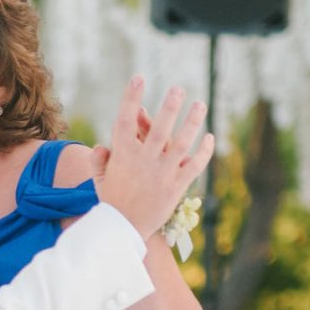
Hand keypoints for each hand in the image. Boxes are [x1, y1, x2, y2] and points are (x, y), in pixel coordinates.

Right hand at [95, 78, 212, 241]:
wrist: (123, 231)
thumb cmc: (112, 202)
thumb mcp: (100, 179)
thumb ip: (99, 160)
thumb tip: (104, 145)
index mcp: (122, 155)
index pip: (125, 120)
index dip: (131, 97)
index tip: (138, 78)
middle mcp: (143, 161)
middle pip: (159, 128)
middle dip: (169, 106)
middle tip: (178, 88)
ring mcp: (161, 174)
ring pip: (181, 143)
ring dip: (192, 122)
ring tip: (200, 104)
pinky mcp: (176, 187)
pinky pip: (194, 165)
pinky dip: (204, 151)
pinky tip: (210, 136)